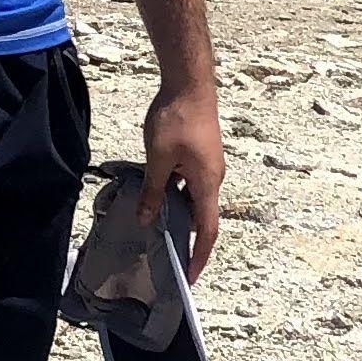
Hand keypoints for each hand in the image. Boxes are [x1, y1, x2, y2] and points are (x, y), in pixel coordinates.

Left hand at [141, 76, 224, 279]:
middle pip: (202, 217)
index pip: (206, 230)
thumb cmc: (177, 119)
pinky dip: (177, 195)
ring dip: (179, 215)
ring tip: (158, 229)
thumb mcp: (158, 159)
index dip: (199, 257)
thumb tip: (148, 219)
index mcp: (207, 183)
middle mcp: (213, 178)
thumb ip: (154, 191)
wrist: (190, 82)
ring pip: (194, 199)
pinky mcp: (200, 155)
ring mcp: (208, 166)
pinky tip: (157, 195)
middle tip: (169, 260)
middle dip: (188, 240)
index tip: (191, 278)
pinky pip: (191, 184)